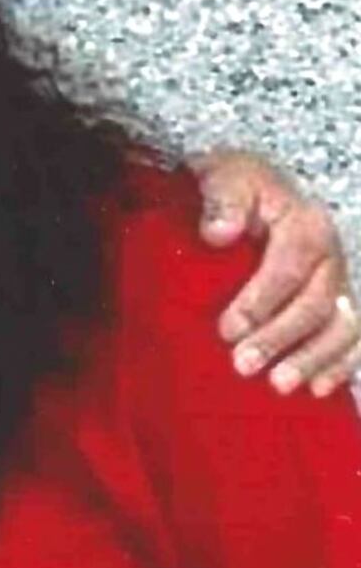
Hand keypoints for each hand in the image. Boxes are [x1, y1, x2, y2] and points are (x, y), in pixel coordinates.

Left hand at [192, 149, 359, 397]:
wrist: (252, 186)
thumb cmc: (236, 185)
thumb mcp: (226, 179)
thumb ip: (223, 201)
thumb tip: (219, 233)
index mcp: (306, 225)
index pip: (287, 269)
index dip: (259, 302)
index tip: (227, 330)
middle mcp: (331, 254)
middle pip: (315, 303)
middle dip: (280, 339)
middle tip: (243, 365)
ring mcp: (340, 279)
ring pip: (343, 326)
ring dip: (314, 359)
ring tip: (280, 385)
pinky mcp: (338, 299)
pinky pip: (354, 336)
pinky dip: (342, 364)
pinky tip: (320, 388)